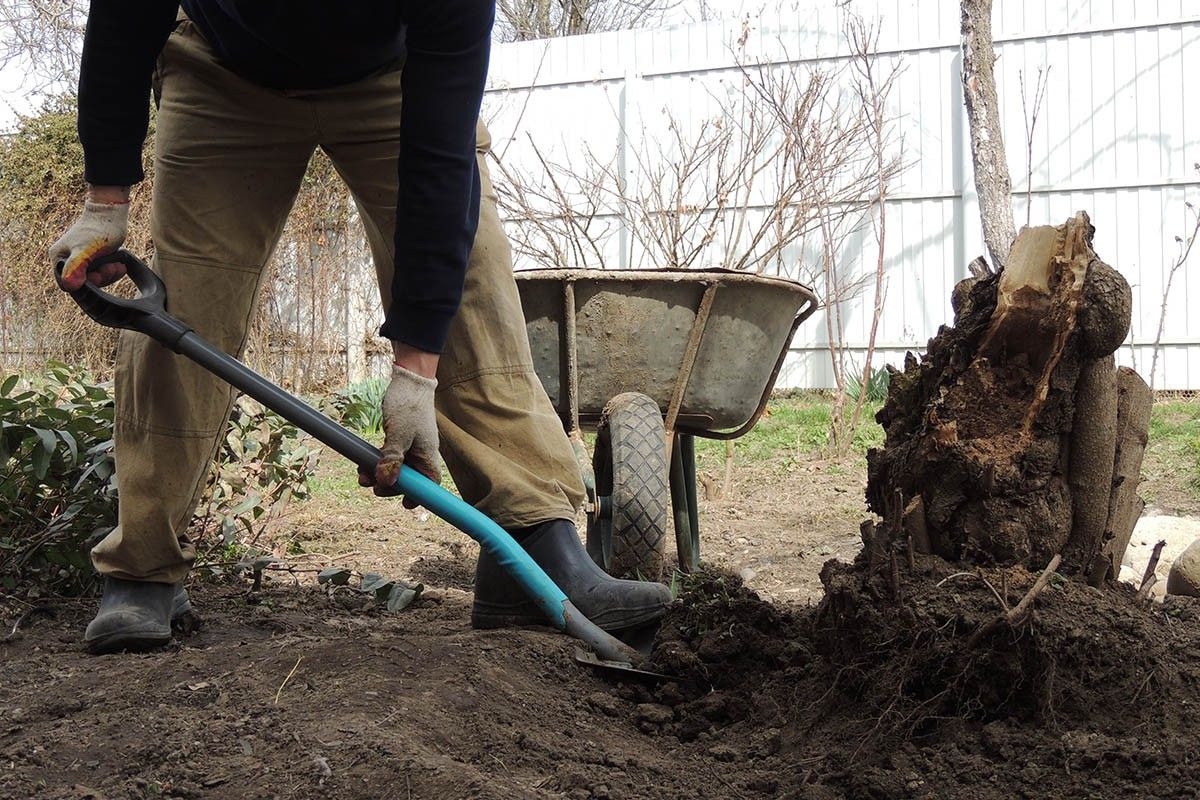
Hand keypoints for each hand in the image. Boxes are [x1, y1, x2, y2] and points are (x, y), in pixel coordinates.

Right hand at [50, 187, 130, 290]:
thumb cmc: (99, 229)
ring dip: (108, 274)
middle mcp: (65, 259)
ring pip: (93, 278)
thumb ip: (76, 267)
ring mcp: (78, 258)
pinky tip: (120, 265)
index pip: (67, 284)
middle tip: (113, 267)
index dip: (84, 285)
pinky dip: (111, 270)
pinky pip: (100, 271)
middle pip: (82, 282)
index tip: (99, 275)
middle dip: (100, 278)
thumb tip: (69, 286)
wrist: (111, 212)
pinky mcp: (91, 256)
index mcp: (59, 257)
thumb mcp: (87, 250)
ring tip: (118, 265)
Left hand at [357, 363, 440, 500]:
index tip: (405, 504)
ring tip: (361, 476)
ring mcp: (409, 446)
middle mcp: (420, 453)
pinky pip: (388, 457)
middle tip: (373, 487)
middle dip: (390, 485)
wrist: (408, 381)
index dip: (419, 495)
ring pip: (395, 469)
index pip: (429, 483)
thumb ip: (392, 459)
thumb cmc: (409, 405)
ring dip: (379, 475)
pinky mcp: (399, 439)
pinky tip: (362, 463)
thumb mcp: (399, 434)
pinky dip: (377, 462)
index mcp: (428, 454)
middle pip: (409, 480)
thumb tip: (387, 482)